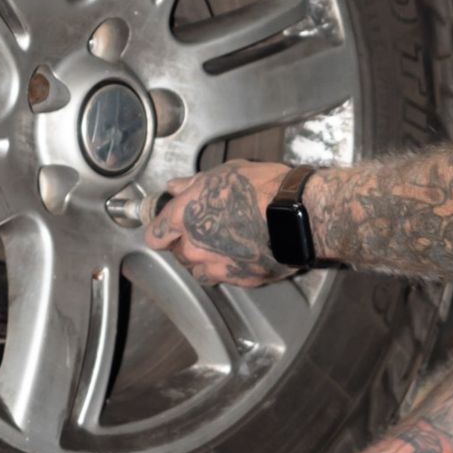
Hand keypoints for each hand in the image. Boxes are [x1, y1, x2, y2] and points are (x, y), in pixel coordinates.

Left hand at [148, 160, 294, 285]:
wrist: (298, 214)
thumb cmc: (264, 188)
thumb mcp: (225, 173)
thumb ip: (194, 184)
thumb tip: (176, 187)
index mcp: (185, 216)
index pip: (154, 235)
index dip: (161, 230)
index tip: (167, 227)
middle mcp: (194, 246)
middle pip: (176, 253)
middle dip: (186, 243)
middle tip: (206, 229)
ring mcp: (215, 266)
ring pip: (196, 270)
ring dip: (204, 260)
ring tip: (224, 244)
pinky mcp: (237, 279)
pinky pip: (222, 278)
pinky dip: (226, 270)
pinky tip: (240, 255)